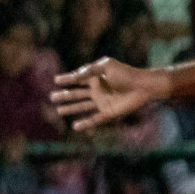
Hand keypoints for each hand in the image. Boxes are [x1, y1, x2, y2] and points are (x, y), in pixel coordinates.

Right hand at [51, 58, 165, 131]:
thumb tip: (75, 76)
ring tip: (58, 110)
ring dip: (70, 108)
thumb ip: (90, 70)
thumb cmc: (126, 73)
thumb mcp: (106, 66)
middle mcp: (97, 91)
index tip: (56, 80)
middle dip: (64, 96)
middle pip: (77, 94)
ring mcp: (102, 102)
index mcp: (96, 78)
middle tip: (52, 97)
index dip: (67, 79)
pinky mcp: (108, 113)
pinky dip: (84, 124)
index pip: (78, 79)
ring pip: (82, 107)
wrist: (142, 86)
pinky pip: (93, 120)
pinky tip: (74, 126)